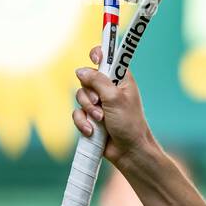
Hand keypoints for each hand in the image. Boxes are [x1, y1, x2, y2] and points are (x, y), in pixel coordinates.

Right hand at [73, 46, 152, 167]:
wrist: (128, 151)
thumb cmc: (129, 123)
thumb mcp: (114, 98)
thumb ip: (97, 81)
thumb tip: (80, 70)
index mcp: (120, 80)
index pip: (108, 59)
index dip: (99, 55)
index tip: (94, 58)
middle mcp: (109, 89)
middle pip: (86, 78)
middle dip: (89, 93)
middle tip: (100, 103)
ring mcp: (99, 103)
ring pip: (79, 97)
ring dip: (87, 110)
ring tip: (100, 120)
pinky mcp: (91, 117)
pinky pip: (77, 114)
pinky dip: (82, 122)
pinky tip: (92, 131)